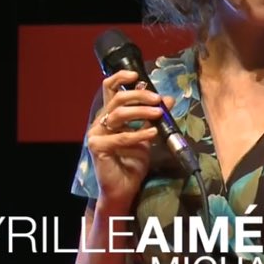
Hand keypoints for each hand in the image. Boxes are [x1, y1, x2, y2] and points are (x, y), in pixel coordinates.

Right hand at [86, 70, 174, 213]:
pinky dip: (139, 134)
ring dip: (141, 111)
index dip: (121, 78)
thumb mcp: (147, 135)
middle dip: (139, 96)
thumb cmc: (132, 162)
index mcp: (110, 116)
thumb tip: (167, 99)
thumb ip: (153, 117)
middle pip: (117, 99)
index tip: (138, 75)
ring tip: (158, 113)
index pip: (110, 90)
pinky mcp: (97, 147)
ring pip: (118, 114)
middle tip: (157, 99)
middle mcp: (101, 122)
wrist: (124, 187)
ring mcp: (96, 134)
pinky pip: (121, 137)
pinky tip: (153, 133)